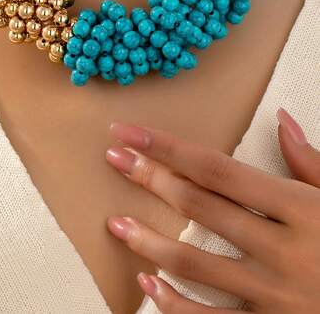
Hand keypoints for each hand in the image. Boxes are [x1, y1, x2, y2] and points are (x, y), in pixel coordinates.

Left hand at [105, 108, 319, 312]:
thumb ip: (312, 164)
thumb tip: (281, 120)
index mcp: (300, 210)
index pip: (218, 169)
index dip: (170, 148)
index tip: (133, 132)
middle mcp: (281, 250)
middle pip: (200, 206)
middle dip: (151, 177)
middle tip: (115, 157)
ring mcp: (273, 297)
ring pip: (195, 264)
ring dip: (149, 242)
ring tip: (115, 221)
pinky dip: (174, 305)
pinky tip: (147, 286)